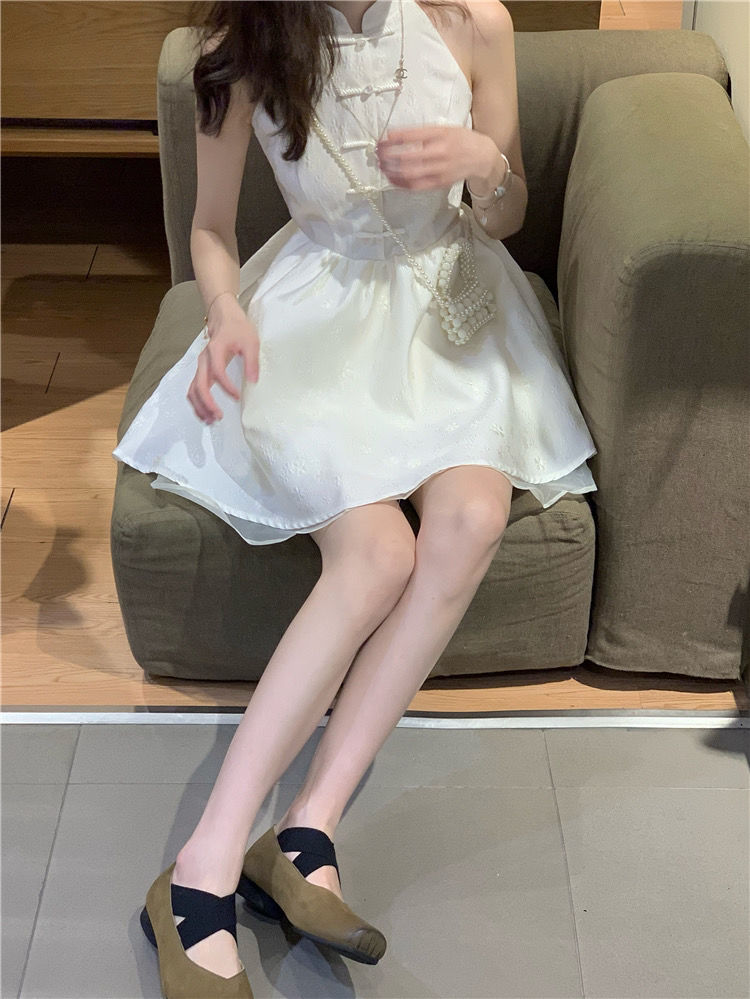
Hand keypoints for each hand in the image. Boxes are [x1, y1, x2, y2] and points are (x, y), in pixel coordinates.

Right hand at [187, 316, 259, 424]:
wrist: (223, 317)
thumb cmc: (238, 328)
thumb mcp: (251, 341)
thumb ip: (252, 361)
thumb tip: (253, 381)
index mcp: (215, 350)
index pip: (217, 372)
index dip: (226, 387)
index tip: (237, 397)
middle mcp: (204, 360)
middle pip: (199, 385)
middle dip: (207, 403)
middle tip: (219, 416)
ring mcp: (200, 366)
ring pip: (193, 390)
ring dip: (200, 407)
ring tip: (210, 420)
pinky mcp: (201, 371)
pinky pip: (193, 389)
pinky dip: (197, 403)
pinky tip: (206, 413)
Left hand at [376, 125, 493, 190]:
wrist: (481, 157)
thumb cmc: (461, 140)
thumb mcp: (444, 128)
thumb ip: (423, 132)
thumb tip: (396, 135)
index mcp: (441, 135)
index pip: (413, 136)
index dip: (394, 138)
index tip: (382, 138)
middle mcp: (440, 152)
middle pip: (408, 156)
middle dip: (389, 155)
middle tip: (377, 153)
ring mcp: (439, 170)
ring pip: (409, 173)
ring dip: (391, 170)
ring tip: (381, 166)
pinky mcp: (438, 183)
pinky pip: (415, 185)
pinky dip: (401, 182)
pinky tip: (391, 178)